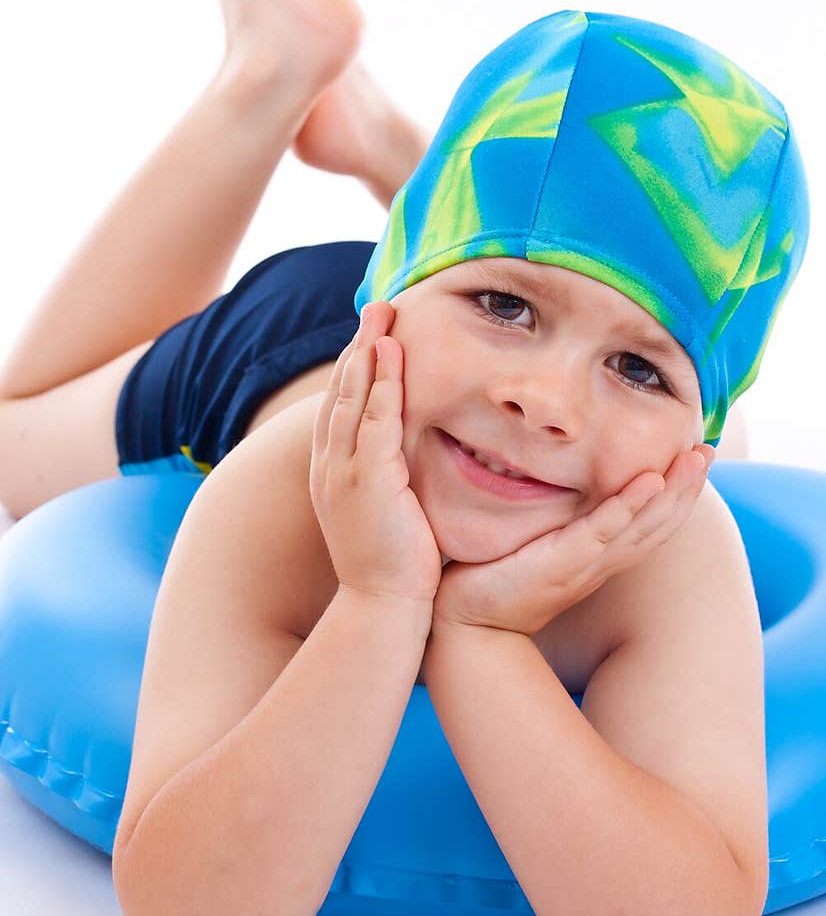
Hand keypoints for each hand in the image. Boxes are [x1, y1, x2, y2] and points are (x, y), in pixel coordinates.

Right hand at [310, 300, 442, 606]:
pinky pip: (374, 420)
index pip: (341, 407)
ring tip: (381, 316)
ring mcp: (344, 471)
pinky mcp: (367, 479)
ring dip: (367, 352)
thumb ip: (389, 479)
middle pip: (341, 392)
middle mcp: (329, 465)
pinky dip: (382, 384)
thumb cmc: (391, 567)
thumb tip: (406, 461)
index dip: (355, 368)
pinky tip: (392, 355)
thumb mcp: (383, 512)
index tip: (372, 336)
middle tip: (376, 308)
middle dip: (358, 347)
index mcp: (331, 472)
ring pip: (352, 398)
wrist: (382, 607)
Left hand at [431, 445, 716, 637]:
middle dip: (688, 488)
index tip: (697, 458)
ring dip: (673, 492)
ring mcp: (584, 565)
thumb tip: (557, 483)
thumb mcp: (537, 547)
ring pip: (642, 526)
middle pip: (659, 524)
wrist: (466, 622)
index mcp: (598, 558)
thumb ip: (557, 523)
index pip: (651, 524)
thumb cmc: (497, 579)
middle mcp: (601, 563)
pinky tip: (649, 482)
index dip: (678, 495)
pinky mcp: (560, 564)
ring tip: (696, 458)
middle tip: (710, 450)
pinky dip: (628, 507)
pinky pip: (602, 532)